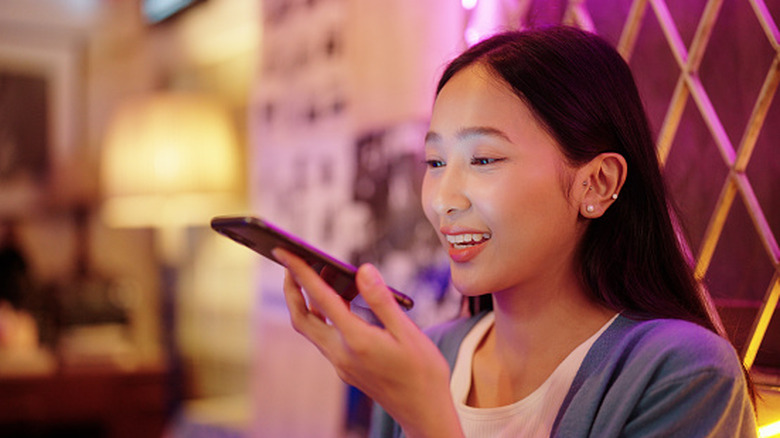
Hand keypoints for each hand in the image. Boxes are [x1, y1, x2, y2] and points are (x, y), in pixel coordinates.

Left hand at [274, 248, 463, 437]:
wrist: (424, 412)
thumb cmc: (422, 372)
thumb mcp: (408, 332)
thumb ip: (382, 300)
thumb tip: (362, 270)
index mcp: (356, 341)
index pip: (319, 299)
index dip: (300, 272)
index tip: (284, 251)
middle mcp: (341, 354)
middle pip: (301, 318)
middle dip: (292, 288)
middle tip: (290, 262)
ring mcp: (341, 364)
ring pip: (312, 329)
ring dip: (308, 302)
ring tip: (323, 275)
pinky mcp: (346, 368)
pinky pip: (326, 337)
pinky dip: (326, 315)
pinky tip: (343, 302)